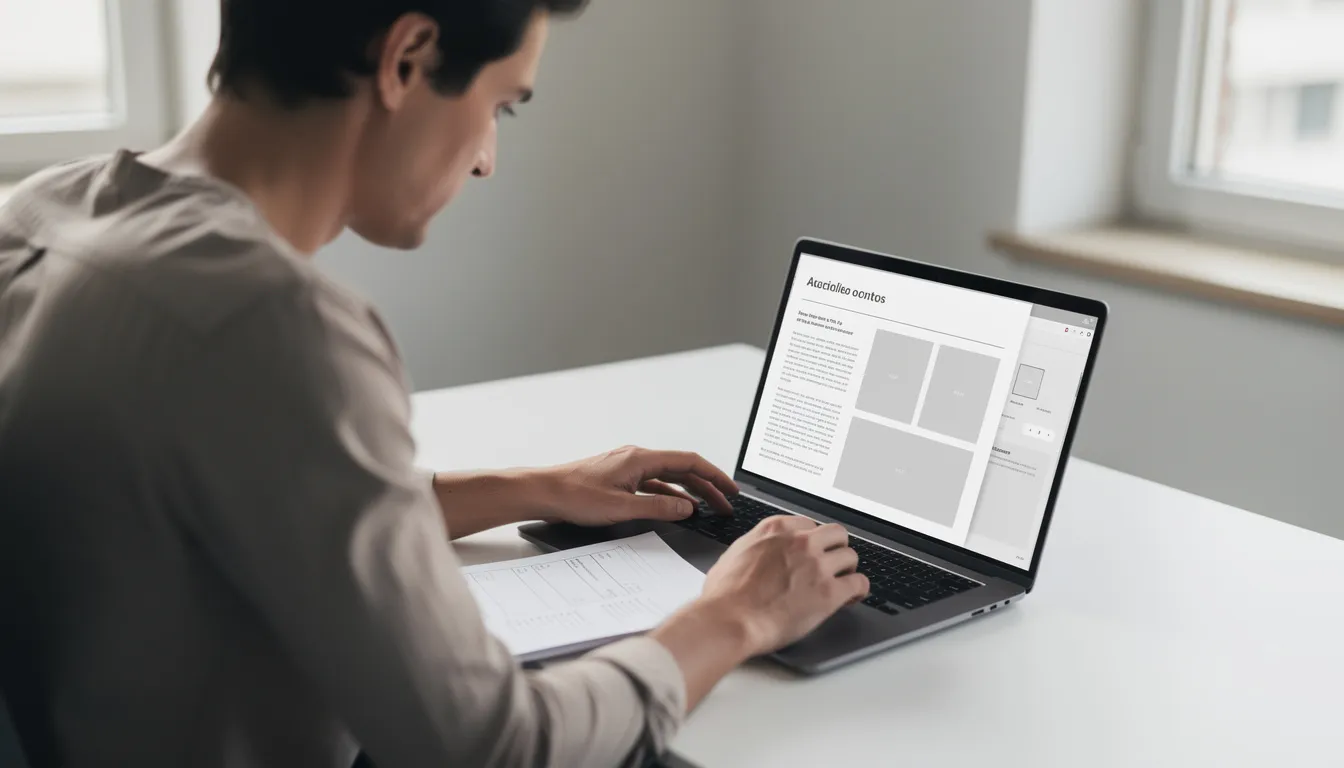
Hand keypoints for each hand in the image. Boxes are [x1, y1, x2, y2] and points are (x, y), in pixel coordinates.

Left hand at [539, 445, 738, 525]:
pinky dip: (669, 495)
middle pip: (683, 469)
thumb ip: (658, 509)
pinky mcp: (619, 478)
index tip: (730, 490)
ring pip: (669, 477)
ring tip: (708, 508)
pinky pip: (653, 484)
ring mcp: (628, 467)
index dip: (714, 476)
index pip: (689, 462)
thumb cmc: (574, 496)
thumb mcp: (622, 508)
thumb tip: (687, 508)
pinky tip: (676, 508)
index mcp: (641, 459)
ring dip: (690, 492)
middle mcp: (637, 458)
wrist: (543, 492)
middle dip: (707, 486)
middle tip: (726, 504)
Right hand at [698, 515, 868, 654]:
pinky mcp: (829, 592)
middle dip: (835, 549)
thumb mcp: (734, 554)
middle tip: (831, 564)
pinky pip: (859, 583)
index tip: (813, 552)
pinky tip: (852, 597)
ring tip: (841, 582)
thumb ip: (754, 546)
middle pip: (836, 534)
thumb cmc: (724, 596)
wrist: (730, 620)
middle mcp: (800, 542)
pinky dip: (858, 590)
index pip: (809, 524)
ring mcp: (817, 566)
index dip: (812, 541)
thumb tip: (757, 552)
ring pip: (850, 556)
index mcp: (776, 530)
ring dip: (847, 569)